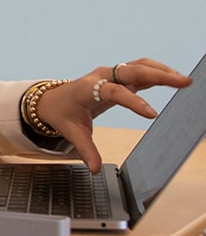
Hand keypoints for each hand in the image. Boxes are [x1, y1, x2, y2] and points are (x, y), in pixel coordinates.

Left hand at [35, 57, 192, 172]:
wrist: (52, 100)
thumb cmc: (62, 114)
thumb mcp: (71, 133)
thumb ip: (86, 150)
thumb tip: (94, 168)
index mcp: (87, 89)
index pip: (113, 92)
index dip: (133, 101)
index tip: (152, 114)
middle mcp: (100, 77)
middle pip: (131, 71)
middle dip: (158, 75)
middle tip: (183, 82)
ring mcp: (110, 74)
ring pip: (138, 66)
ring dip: (161, 71)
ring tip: (183, 81)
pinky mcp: (118, 77)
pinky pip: (139, 70)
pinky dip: (156, 71)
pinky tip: (173, 78)